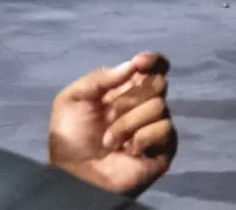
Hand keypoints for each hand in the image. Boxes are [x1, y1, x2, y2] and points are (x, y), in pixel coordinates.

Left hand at [47, 52, 176, 196]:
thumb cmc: (70, 138)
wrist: (74, 175)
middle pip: (158, 82)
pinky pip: (165, 128)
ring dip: (127, 124)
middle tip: (110, 114)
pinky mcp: (164, 148)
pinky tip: (129, 150)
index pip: (153, 67)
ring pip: (159, 106)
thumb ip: (100, 77)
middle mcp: (144, 105)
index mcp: (125, 90)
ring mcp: (155, 126)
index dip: (152, 60)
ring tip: (110, 141)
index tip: (139, 63)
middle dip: (131, 97)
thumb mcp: (73, 99)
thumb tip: (132, 65)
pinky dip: (142, 138)